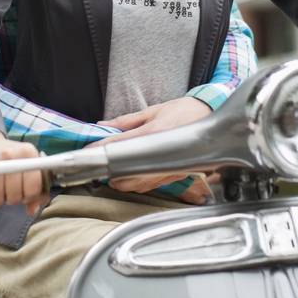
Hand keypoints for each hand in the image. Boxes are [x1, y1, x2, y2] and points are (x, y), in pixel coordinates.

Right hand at [0, 127, 46, 214]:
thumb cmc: (8, 158)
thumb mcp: (26, 165)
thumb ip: (36, 188)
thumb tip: (32, 210)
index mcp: (27, 151)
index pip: (33, 186)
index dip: (28, 196)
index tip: (23, 193)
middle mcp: (9, 153)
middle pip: (14, 195)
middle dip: (11, 199)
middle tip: (7, 192)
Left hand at [90, 97, 212, 197]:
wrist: (209, 117)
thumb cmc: (183, 111)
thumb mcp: (153, 111)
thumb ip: (126, 121)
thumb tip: (103, 124)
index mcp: (155, 132)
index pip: (122, 144)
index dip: (102, 149)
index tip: (88, 151)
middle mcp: (163, 153)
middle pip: (128, 172)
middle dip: (110, 171)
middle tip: (100, 165)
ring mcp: (170, 167)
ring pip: (138, 184)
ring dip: (122, 181)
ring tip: (113, 172)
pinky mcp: (175, 175)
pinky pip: (150, 186)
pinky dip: (136, 184)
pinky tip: (130, 176)